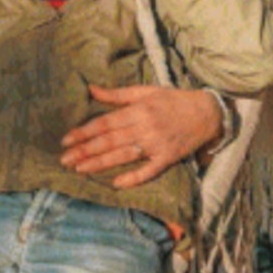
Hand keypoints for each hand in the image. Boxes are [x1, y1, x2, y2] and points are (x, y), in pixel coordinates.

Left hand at [60, 85, 222, 187]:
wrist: (207, 112)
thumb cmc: (172, 100)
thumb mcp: (144, 92)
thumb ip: (116, 94)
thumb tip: (89, 89)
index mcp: (138, 110)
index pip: (105, 123)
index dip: (84, 132)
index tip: (65, 140)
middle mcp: (145, 127)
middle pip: (110, 141)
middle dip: (85, 150)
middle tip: (64, 159)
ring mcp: (157, 145)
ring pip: (124, 156)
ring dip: (101, 163)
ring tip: (80, 169)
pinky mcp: (168, 158)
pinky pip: (149, 171)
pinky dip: (134, 177)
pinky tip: (116, 183)